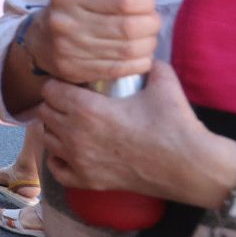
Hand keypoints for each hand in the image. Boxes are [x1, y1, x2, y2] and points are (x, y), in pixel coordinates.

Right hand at [33, 0, 160, 83]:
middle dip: (151, 24)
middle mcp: (66, 21)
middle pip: (130, 27)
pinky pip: (120, 69)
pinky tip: (140, 55)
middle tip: (151, 22)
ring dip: (148, 44)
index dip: (147, 2)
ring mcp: (68, 48)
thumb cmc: (74, 2)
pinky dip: (140, 63)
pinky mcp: (74, 69)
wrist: (40, 38)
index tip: (147, 3)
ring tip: (146, 38)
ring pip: (128, 50)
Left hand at [40, 60, 235, 208]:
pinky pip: (56, 169)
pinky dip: (59, 160)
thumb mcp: (163, 83)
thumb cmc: (175, 125)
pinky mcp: (87, 182)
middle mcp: (74, 134)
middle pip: (44, 113)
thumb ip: (149, 64)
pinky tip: (71, 152)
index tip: (71, 84)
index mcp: (86, 108)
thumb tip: (144, 55)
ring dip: (56, 130)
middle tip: (72, 102)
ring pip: (47, 139)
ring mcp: (78, 161)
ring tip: (73, 125)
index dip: (58, 84)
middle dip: (55, 104)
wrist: (191, 167)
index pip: (49, 90)